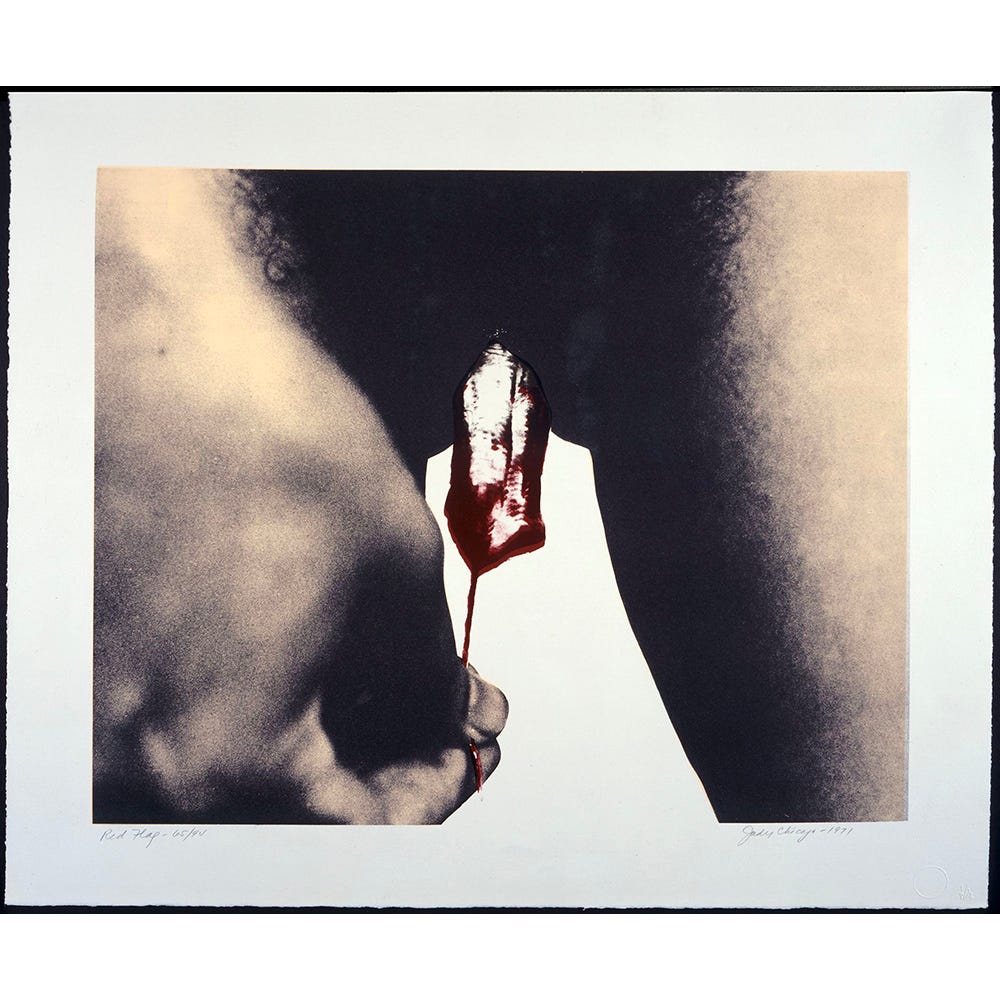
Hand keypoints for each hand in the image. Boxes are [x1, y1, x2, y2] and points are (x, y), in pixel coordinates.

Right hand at [93, 169, 507, 822]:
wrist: (156, 342)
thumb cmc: (264, 435)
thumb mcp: (394, 571)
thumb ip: (426, 675)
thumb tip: (445, 717)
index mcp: (218, 757)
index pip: (357, 833)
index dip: (433, 792)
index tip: (466, 751)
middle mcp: (136, 757)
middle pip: (290, 811)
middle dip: (383, 761)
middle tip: (442, 716)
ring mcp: (99, 710)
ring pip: (237, 767)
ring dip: (326, 732)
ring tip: (391, 679)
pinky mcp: (89, 659)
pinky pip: (187, 717)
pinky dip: (261, 702)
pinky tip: (315, 655)